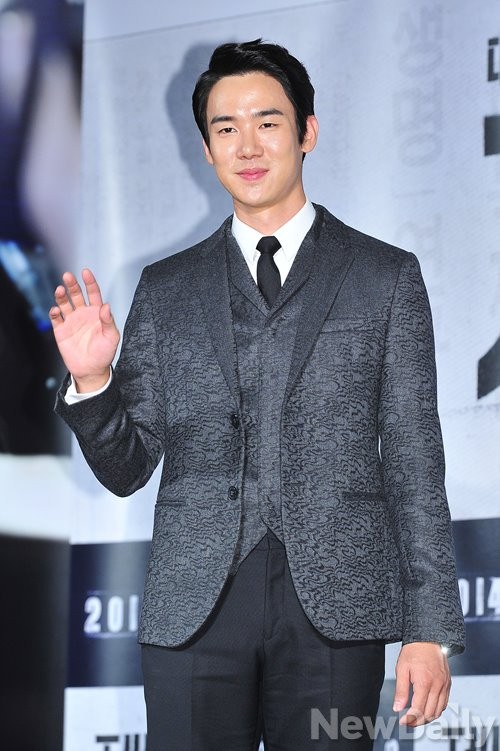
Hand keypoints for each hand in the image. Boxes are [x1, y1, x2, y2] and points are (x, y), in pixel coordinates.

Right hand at [49, 268, 119, 391]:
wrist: (91, 370)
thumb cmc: (104, 354)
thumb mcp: (112, 337)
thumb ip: (109, 321)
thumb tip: (107, 306)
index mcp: (97, 313)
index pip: (93, 293)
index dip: (90, 282)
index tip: (85, 273)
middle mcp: (83, 314)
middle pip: (76, 295)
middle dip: (72, 285)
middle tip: (68, 276)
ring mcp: (71, 321)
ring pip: (64, 303)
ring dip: (61, 296)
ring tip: (60, 290)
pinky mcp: (61, 330)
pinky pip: (56, 318)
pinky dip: (54, 313)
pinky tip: (55, 310)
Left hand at [393, 642, 450, 725]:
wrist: (428, 638)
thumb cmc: (413, 651)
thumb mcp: (402, 669)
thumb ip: (400, 691)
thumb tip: (397, 708)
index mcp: (424, 683)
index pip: (418, 710)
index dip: (410, 719)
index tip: (402, 722)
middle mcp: (437, 686)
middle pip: (429, 714)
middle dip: (418, 721)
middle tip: (408, 721)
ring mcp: (444, 685)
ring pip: (438, 711)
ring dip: (427, 718)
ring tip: (416, 717)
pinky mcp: (448, 684)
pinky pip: (444, 703)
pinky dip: (436, 710)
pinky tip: (427, 708)